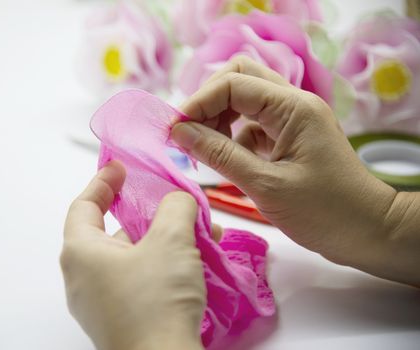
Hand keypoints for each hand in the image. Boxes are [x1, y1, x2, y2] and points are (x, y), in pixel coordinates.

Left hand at [60, 161, 205, 349]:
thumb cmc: (156, 300)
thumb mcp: (170, 240)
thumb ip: (174, 207)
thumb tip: (177, 201)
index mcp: (81, 252)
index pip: (84, 205)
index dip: (103, 181)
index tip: (121, 167)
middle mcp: (83, 277)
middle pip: (112, 231)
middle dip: (147, 215)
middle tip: (169, 202)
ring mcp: (100, 302)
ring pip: (131, 257)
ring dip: (163, 242)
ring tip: (199, 234)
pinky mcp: (120, 319)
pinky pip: (138, 280)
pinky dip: (162, 265)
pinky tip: (194, 264)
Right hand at [171, 56, 419, 285]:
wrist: (365, 231)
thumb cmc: (323, 212)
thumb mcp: (265, 184)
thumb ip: (219, 154)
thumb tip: (179, 132)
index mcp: (292, 107)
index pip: (233, 83)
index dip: (198, 103)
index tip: (174, 131)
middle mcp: (293, 104)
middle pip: (239, 78)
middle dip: (208, 102)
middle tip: (189, 134)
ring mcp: (292, 119)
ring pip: (244, 100)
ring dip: (218, 118)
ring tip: (202, 149)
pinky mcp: (289, 137)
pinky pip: (252, 124)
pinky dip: (232, 137)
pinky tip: (226, 160)